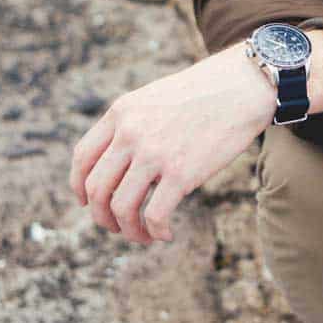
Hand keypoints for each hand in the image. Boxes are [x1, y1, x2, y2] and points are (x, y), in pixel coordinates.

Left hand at [69, 41, 276, 243]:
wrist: (242, 87)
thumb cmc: (205, 93)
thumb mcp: (155, 98)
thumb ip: (133, 123)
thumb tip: (123, 163)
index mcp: (121, 112)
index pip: (82, 158)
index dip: (80, 187)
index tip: (89, 203)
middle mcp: (131, 133)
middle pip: (97, 188)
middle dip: (102, 216)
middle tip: (116, 226)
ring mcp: (154, 154)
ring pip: (120, 207)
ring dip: (127, 230)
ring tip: (142, 236)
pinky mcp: (181, 172)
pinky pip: (154, 215)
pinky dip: (155, 232)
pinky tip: (166, 233)